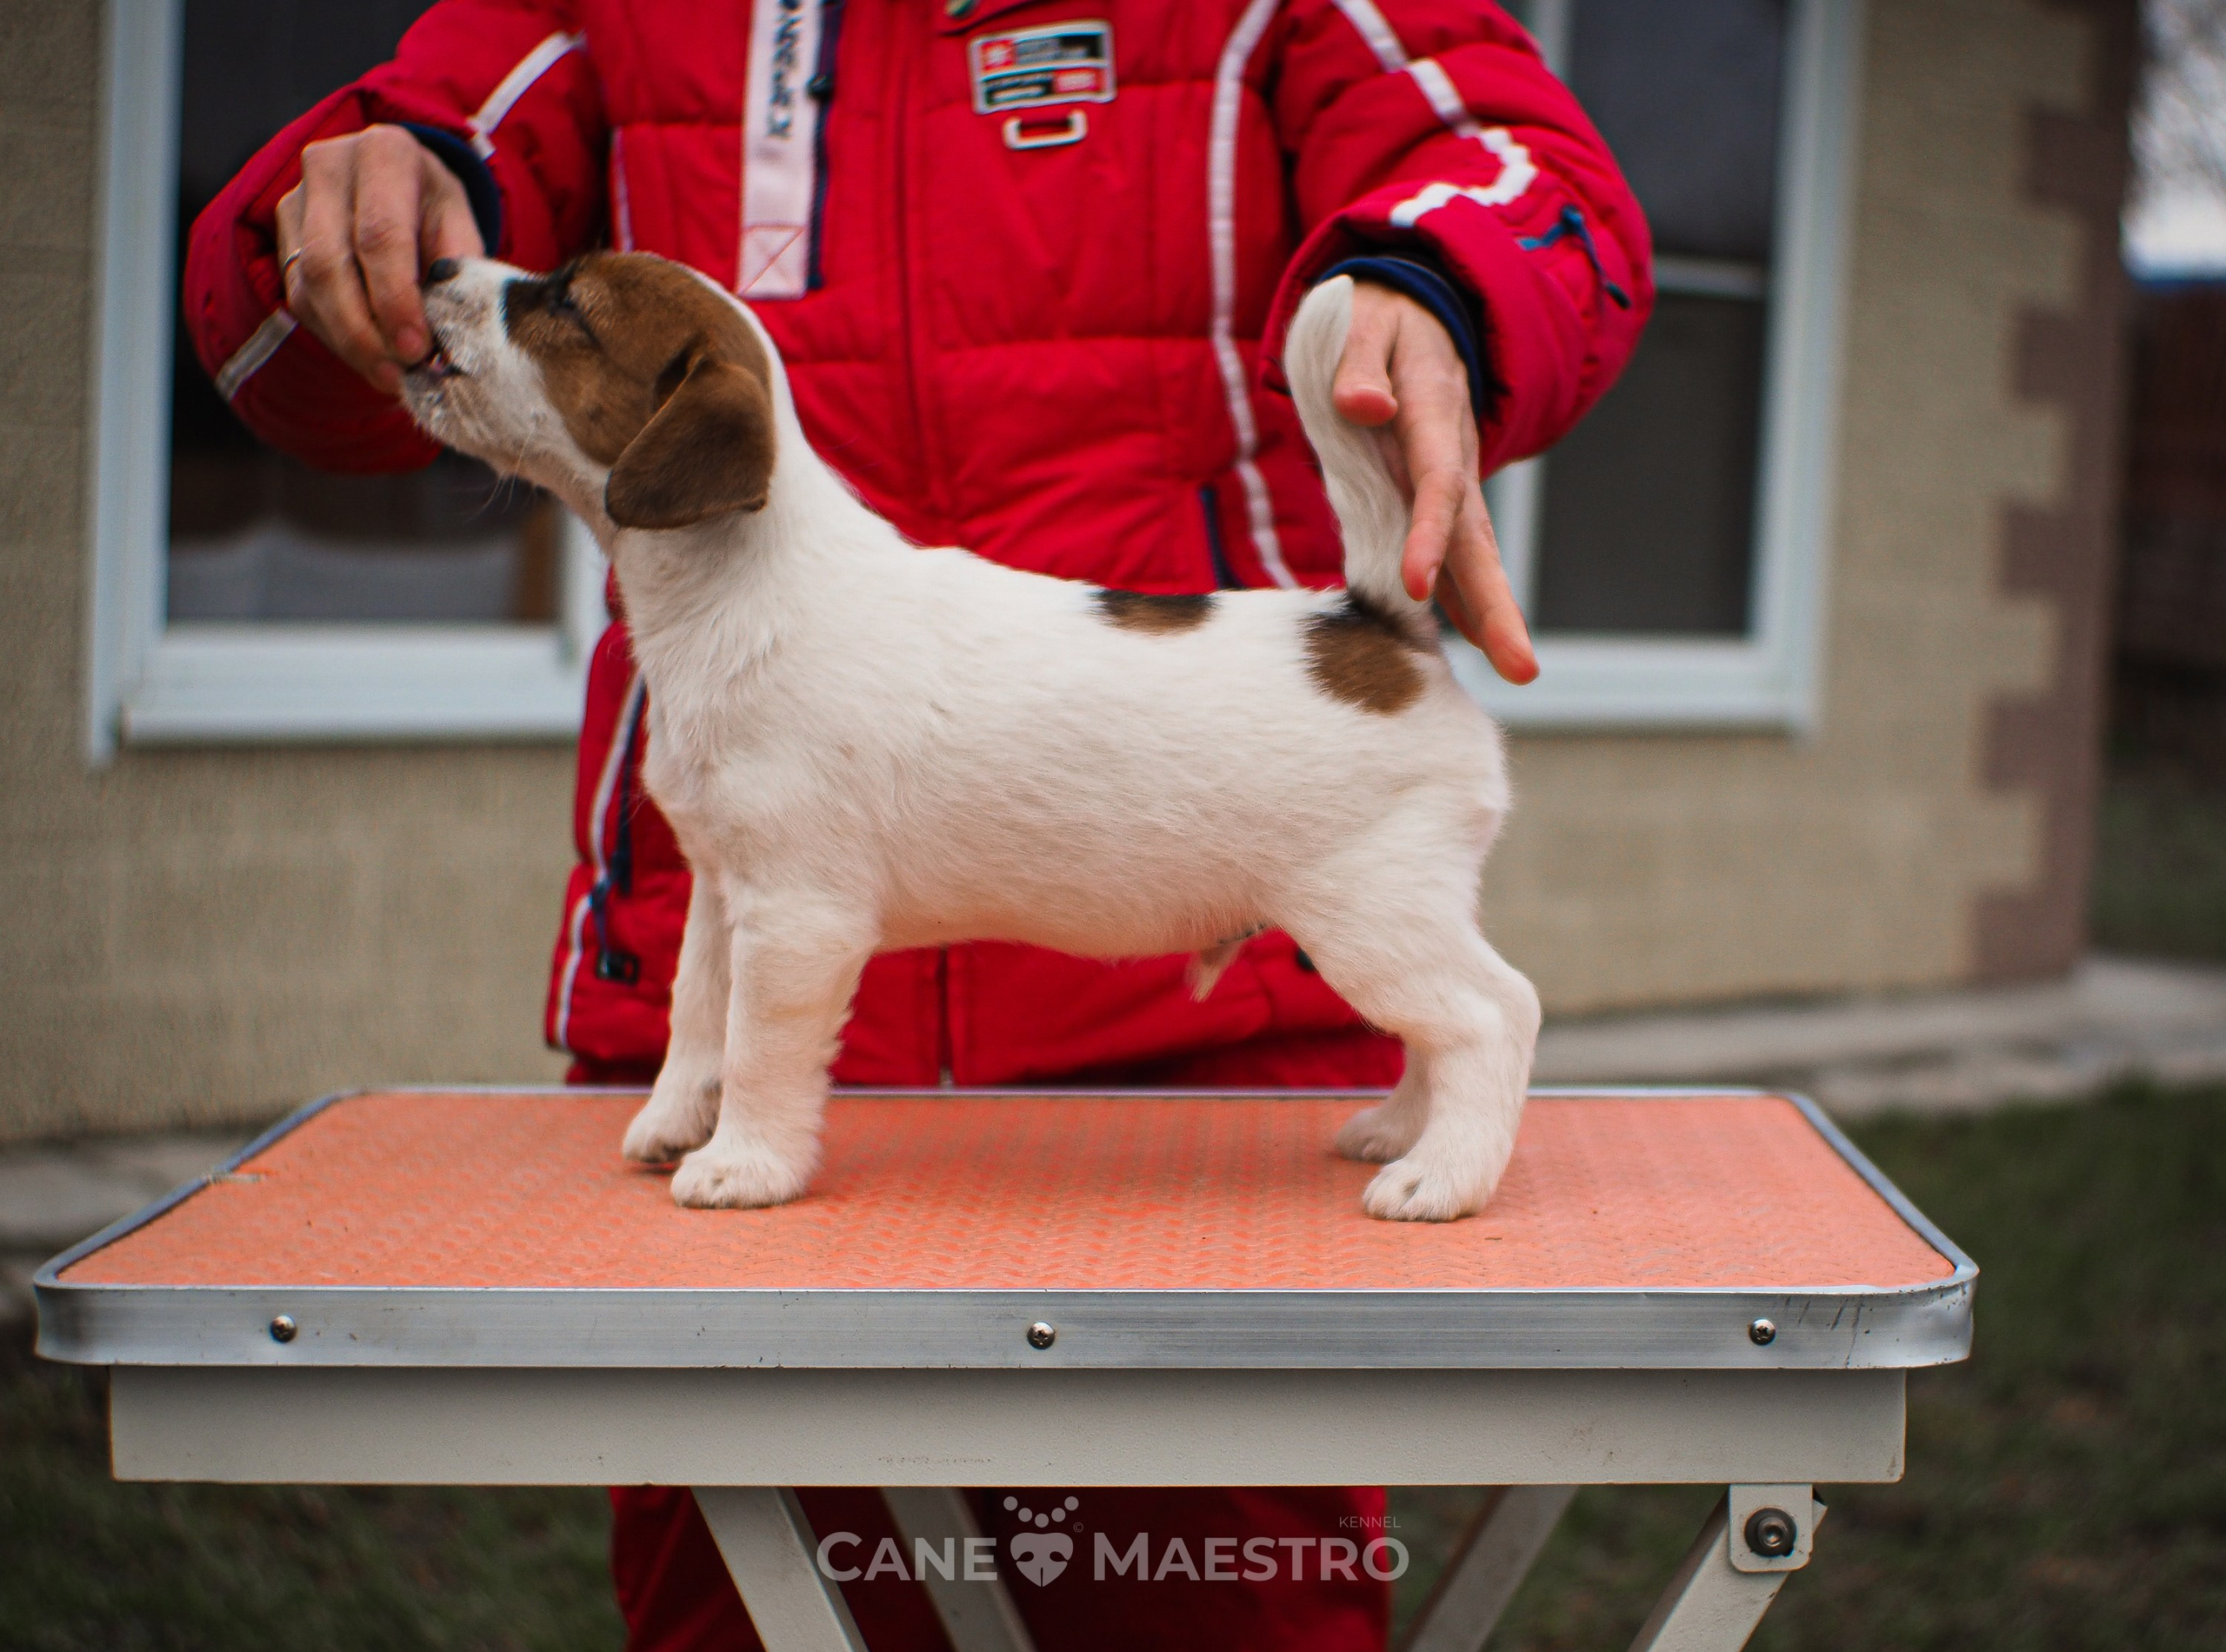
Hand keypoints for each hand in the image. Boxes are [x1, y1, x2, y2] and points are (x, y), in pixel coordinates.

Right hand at [274, 124, 484, 397]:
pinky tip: (367, 356)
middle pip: (331, 264)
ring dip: (349, 341)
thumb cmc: (435, 210)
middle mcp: (330, 166)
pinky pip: (298, 296)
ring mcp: (297, 197)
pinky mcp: (282, 232)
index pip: (381, 236)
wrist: (400, 184)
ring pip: (308, 285)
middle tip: (398, 374)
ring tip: (388, 376)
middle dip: (365, 331)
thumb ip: (458, 274)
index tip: (416, 350)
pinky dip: (334, 335)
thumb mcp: (462, 229)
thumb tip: (450, 337)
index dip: (396, 300)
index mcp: (386, 153)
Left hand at [1331, 282, 1537, 684]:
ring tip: (1517, 668)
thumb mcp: (1359, 321)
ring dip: (1494, 609)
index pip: (1437, 482)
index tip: (1416, 586)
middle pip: (1478, 535)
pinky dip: (1467, 591)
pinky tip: (1478, 638)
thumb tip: (1363, 407)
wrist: (1411, 306)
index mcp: (1432, 411)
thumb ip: (1357, 363)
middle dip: (1496, 602)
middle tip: (1520, 664)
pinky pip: (1458, 546)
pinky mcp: (1441, 490)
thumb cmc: (1372, 317)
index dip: (1430, 535)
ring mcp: (1452, 474)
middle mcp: (1452, 451)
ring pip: (1476, 548)